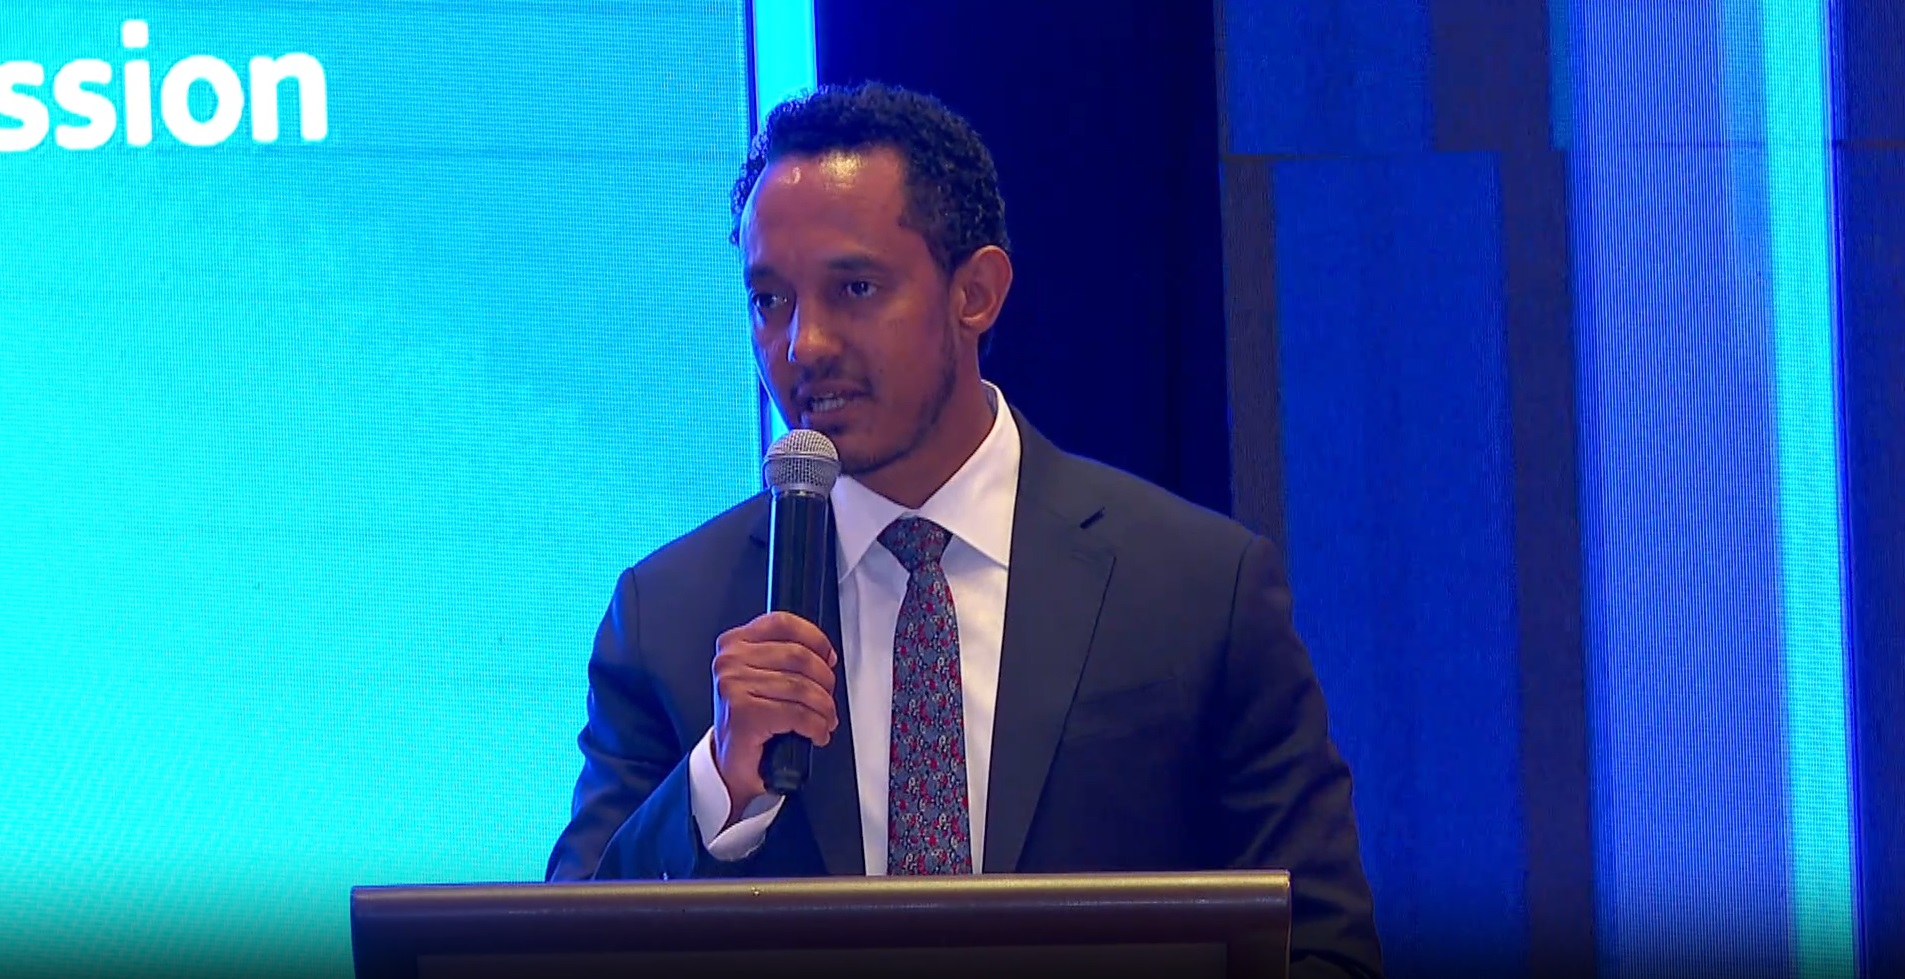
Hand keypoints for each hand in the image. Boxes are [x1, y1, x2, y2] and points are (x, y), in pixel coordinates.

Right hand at [710, 611, 838, 822]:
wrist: (729, 762)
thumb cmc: (749, 718)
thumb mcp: (761, 674)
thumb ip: (784, 655)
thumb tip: (825, 654)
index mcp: (734, 643)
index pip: (783, 623)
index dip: (815, 639)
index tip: (828, 657)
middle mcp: (730, 660)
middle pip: (798, 656)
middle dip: (825, 681)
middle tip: (828, 699)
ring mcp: (733, 686)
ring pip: (802, 688)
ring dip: (824, 708)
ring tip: (825, 720)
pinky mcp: (744, 714)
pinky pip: (797, 714)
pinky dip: (816, 726)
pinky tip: (817, 733)